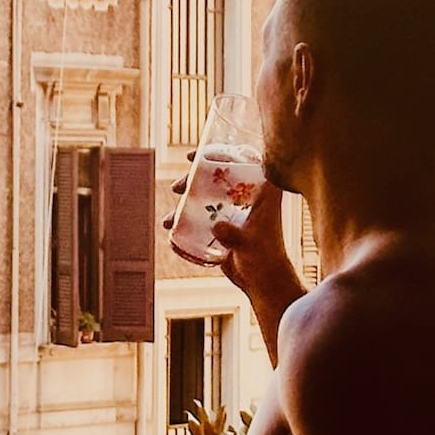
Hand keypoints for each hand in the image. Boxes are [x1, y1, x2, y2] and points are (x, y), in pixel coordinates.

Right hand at [161, 158, 301, 306]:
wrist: (263, 281)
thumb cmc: (265, 259)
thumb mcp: (249, 243)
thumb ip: (234, 235)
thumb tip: (216, 227)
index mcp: (262, 191)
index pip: (241, 160)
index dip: (217, 152)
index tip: (193, 157)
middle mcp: (248, 196)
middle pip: (218, 176)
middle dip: (192, 179)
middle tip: (177, 188)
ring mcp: (235, 210)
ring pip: (207, 195)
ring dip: (186, 201)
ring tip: (170, 219)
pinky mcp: (226, 224)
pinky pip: (203, 214)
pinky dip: (187, 218)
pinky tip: (173, 229)